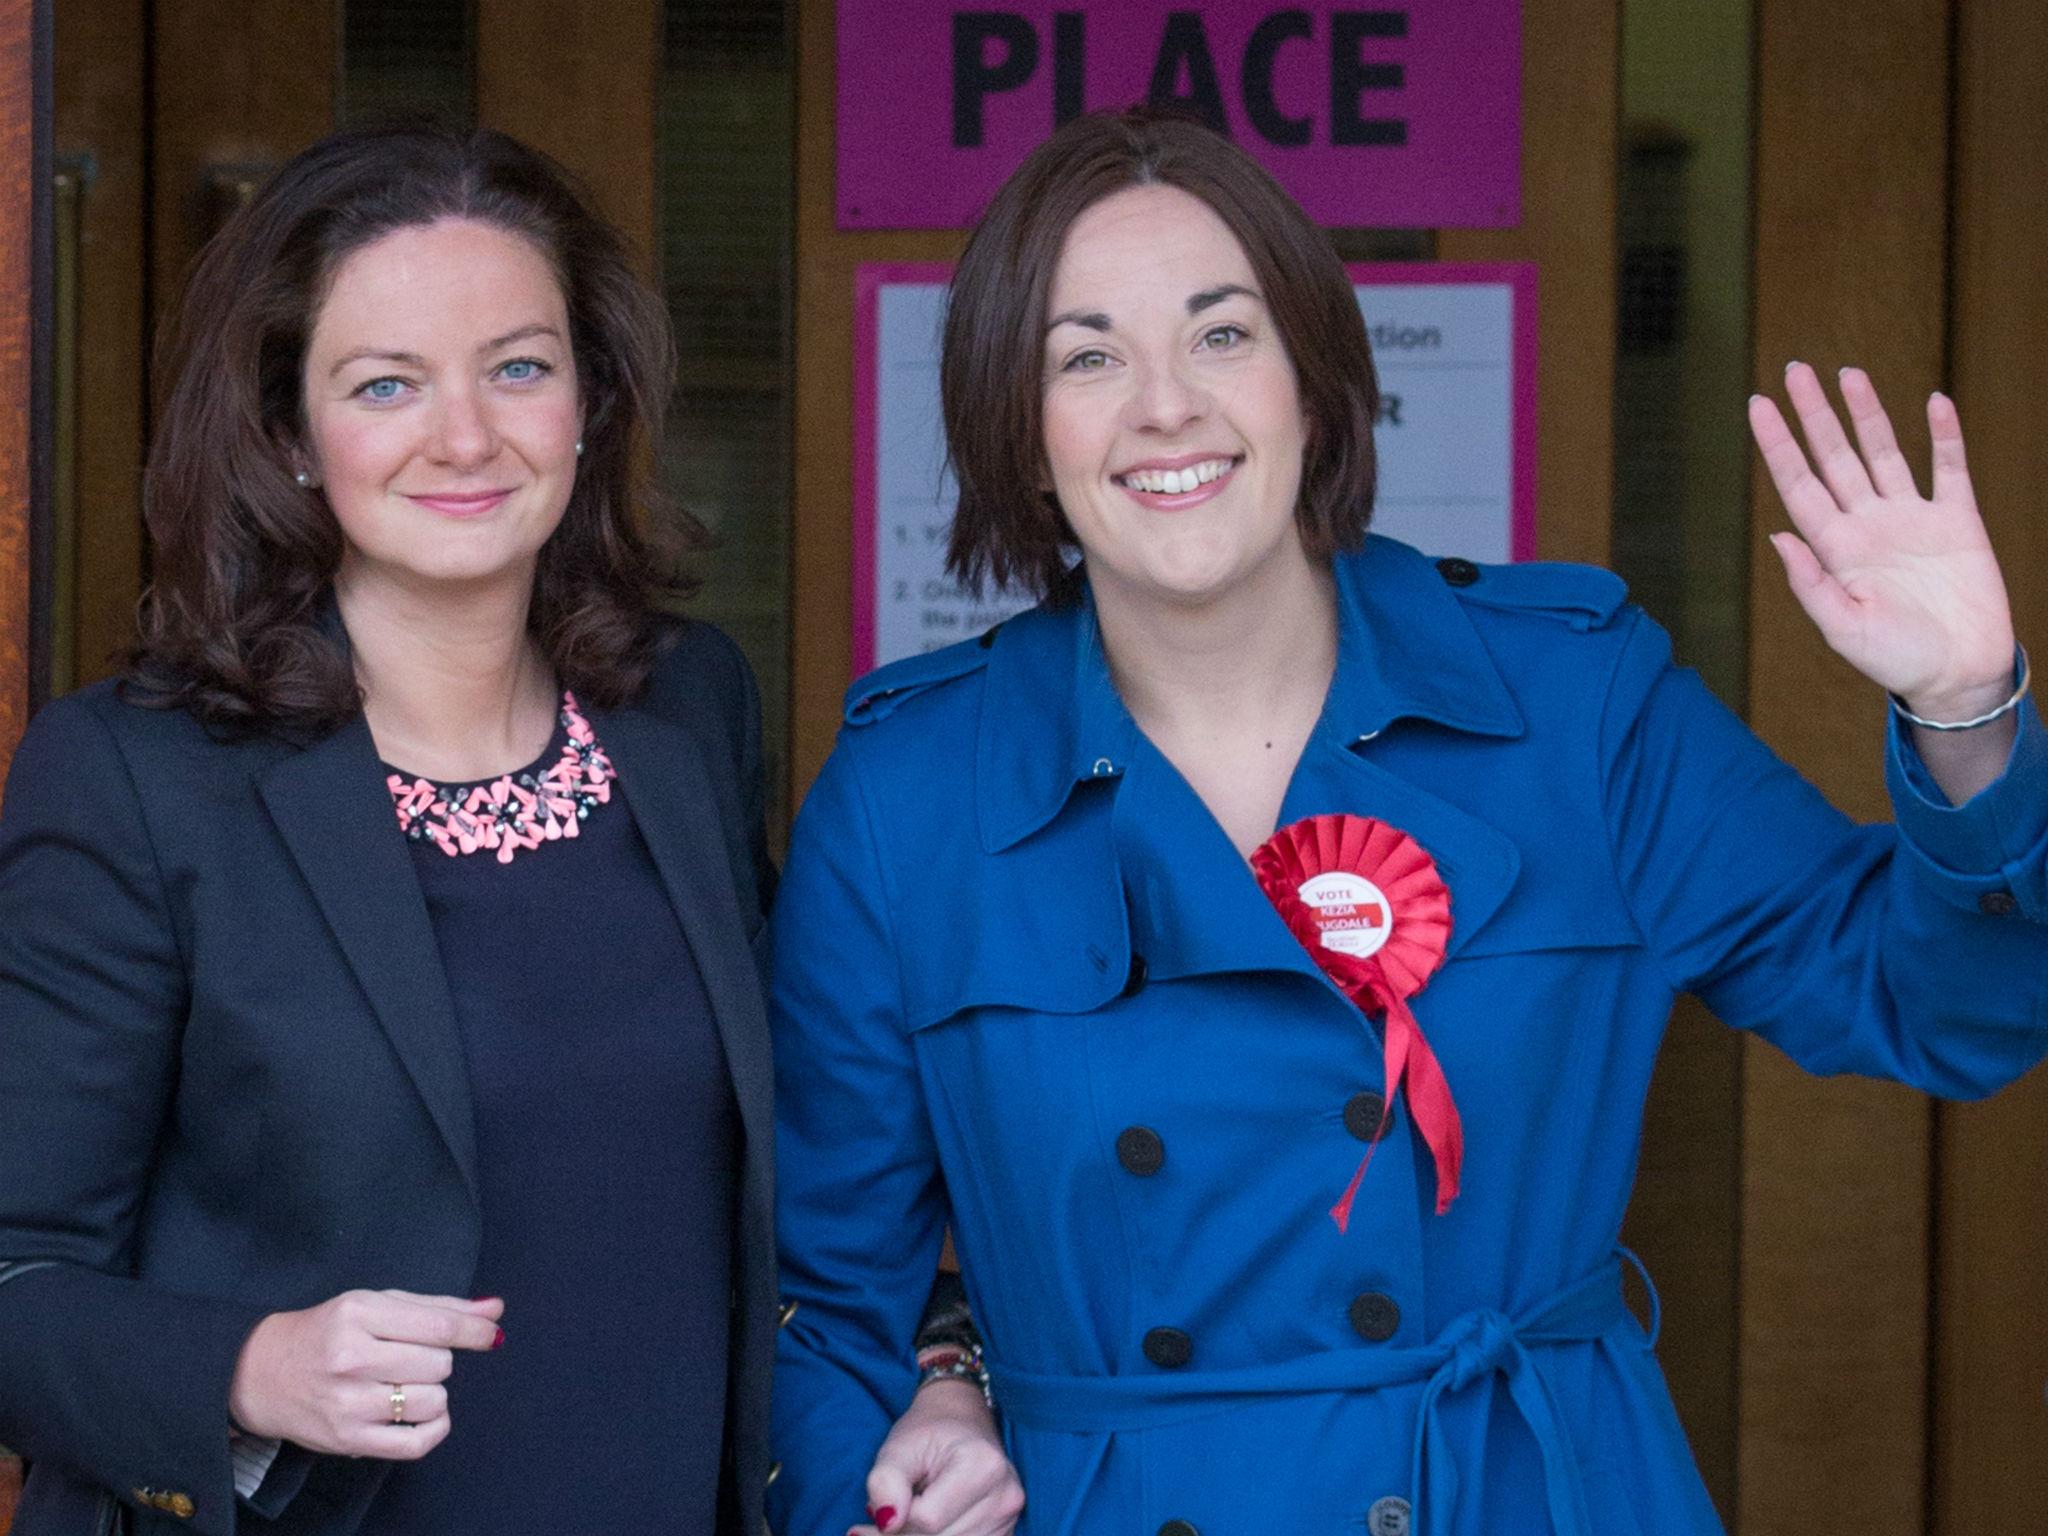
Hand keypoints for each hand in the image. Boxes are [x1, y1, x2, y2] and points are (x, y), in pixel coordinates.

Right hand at [227, 1290, 504, 1459]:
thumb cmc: (327, 1332)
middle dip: (438, 1360)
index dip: (474, 1331)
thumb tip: (494, 1310)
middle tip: (411, 1358)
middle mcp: (352, 1357)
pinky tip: (426, 1416)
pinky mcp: (346, 1439)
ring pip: (433, 1401)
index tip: (493, 1335)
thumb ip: (437, 1307)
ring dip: (433, 1392)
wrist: (258, 1372)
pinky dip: (435, 1429)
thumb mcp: (375, 1304)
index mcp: (359, 1313)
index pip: (438, 1325)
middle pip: (439, 1364)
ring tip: (408, 1384)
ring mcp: (348, 1402)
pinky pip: (416, 1443)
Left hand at [851, 1379, 1023, 1535]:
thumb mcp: (898, 1446)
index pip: (928, 1519)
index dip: (898, 1515)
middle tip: (883, 1516)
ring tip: (906, 1516)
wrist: (960, 1423)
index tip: (884, 1501)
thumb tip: (887, 1523)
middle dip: (903, 1534)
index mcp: (983, 1465)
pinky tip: (925, 1526)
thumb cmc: (927, 1433)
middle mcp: (1005, 1496)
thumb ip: (886, 1481)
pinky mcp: (1005, 1532)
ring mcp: (1009, 1518)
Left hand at [1749, 363, 2014, 720]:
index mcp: (1836, 549)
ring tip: (1847, 373)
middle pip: (1834, 457)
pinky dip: (1944, 436)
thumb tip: (1777, 536)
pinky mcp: (1958, 523)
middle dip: (1814, 415)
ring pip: (1883, 453)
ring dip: (1866, 414)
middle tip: (1793, 369)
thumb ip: (1810, 583)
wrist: (1958, 675)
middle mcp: (1869, 525)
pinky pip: (1950, 469)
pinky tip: (1933, 403)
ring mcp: (1913, 520)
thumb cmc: (1896, 660)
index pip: (1799, 484)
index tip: (1757, 405)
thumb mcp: (1843, 629)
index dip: (1778, 445)